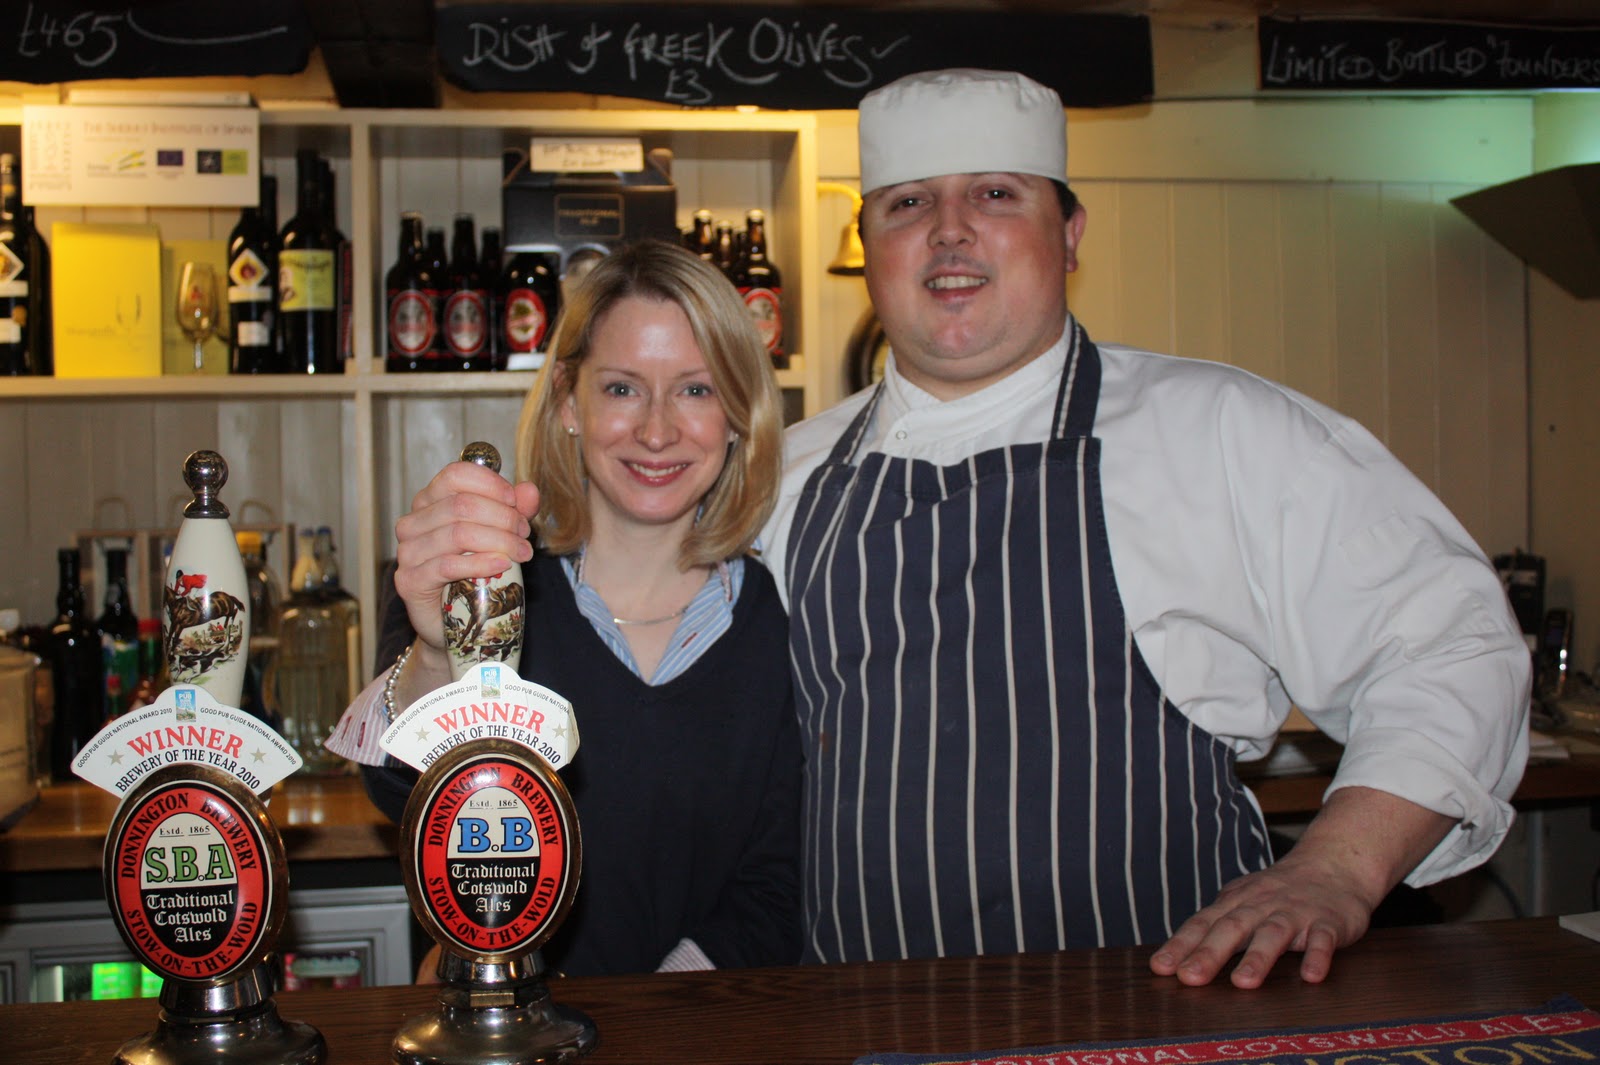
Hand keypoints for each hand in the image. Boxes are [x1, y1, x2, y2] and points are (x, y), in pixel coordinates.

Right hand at [392, 460, 540, 654]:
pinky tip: (502, 565)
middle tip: (524, 534)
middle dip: (503, 516)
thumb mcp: (501, 534)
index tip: (516, 501)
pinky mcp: (409, 581)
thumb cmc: (475, 572)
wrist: (454, 621)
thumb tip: (530, 490)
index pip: (456, 475)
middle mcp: (412, 522)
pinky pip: (448, 565)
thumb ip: (514, 511)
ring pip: (458, 533)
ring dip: (499, 540)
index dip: (491, 484)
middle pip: (462, 504)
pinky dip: (481, 563)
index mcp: (430, 501)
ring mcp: (407, 552)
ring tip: (522, 552)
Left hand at [1148, 846, 1375, 988]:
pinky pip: (1323, 939)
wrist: (1333, 864)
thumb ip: (1215, 926)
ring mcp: (1296, 913)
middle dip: (1209, 953)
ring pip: (1274, 933)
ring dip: (1258, 958)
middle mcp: (1261, 905)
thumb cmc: (1278, 893)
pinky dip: (1317, 956)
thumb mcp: (1243, 902)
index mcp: (1236, 902)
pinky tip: (1311, 977)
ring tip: (1243, 983)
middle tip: (1189, 979)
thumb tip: (1177, 957)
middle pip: (1232, 927)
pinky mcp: (1328, 922)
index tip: (1160, 968)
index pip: (1203, 923)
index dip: (1181, 945)